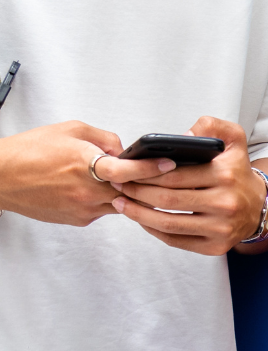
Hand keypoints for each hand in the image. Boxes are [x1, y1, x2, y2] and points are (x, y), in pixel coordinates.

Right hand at [0, 121, 170, 225]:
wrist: (0, 178)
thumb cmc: (29, 151)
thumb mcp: (70, 130)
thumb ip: (104, 138)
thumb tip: (125, 151)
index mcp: (84, 164)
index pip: (127, 170)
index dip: (151, 168)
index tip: (168, 164)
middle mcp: (87, 190)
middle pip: (132, 192)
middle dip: (146, 183)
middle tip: (158, 173)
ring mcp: (85, 208)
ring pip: (122, 203)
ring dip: (128, 192)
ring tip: (123, 178)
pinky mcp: (80, 220)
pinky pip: (105, 210)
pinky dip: (108, 199)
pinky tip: (98, 188)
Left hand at [112, 116, 266, 254]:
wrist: (260, 206)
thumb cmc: (238, 172)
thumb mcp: (234, 140)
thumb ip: (211, 126)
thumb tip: (182, 135)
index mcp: (225, 175)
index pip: (175, 175)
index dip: (146, 174)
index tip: (127, 170)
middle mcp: (225, 203)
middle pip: (168, 200)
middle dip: (136, 192)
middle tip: (119, 185)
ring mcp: (221, 228)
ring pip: (168, 223)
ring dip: (139, 214)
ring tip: (122, 203)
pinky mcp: (215, 247)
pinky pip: (176, 240)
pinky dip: (153, 231)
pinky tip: (142, 219)